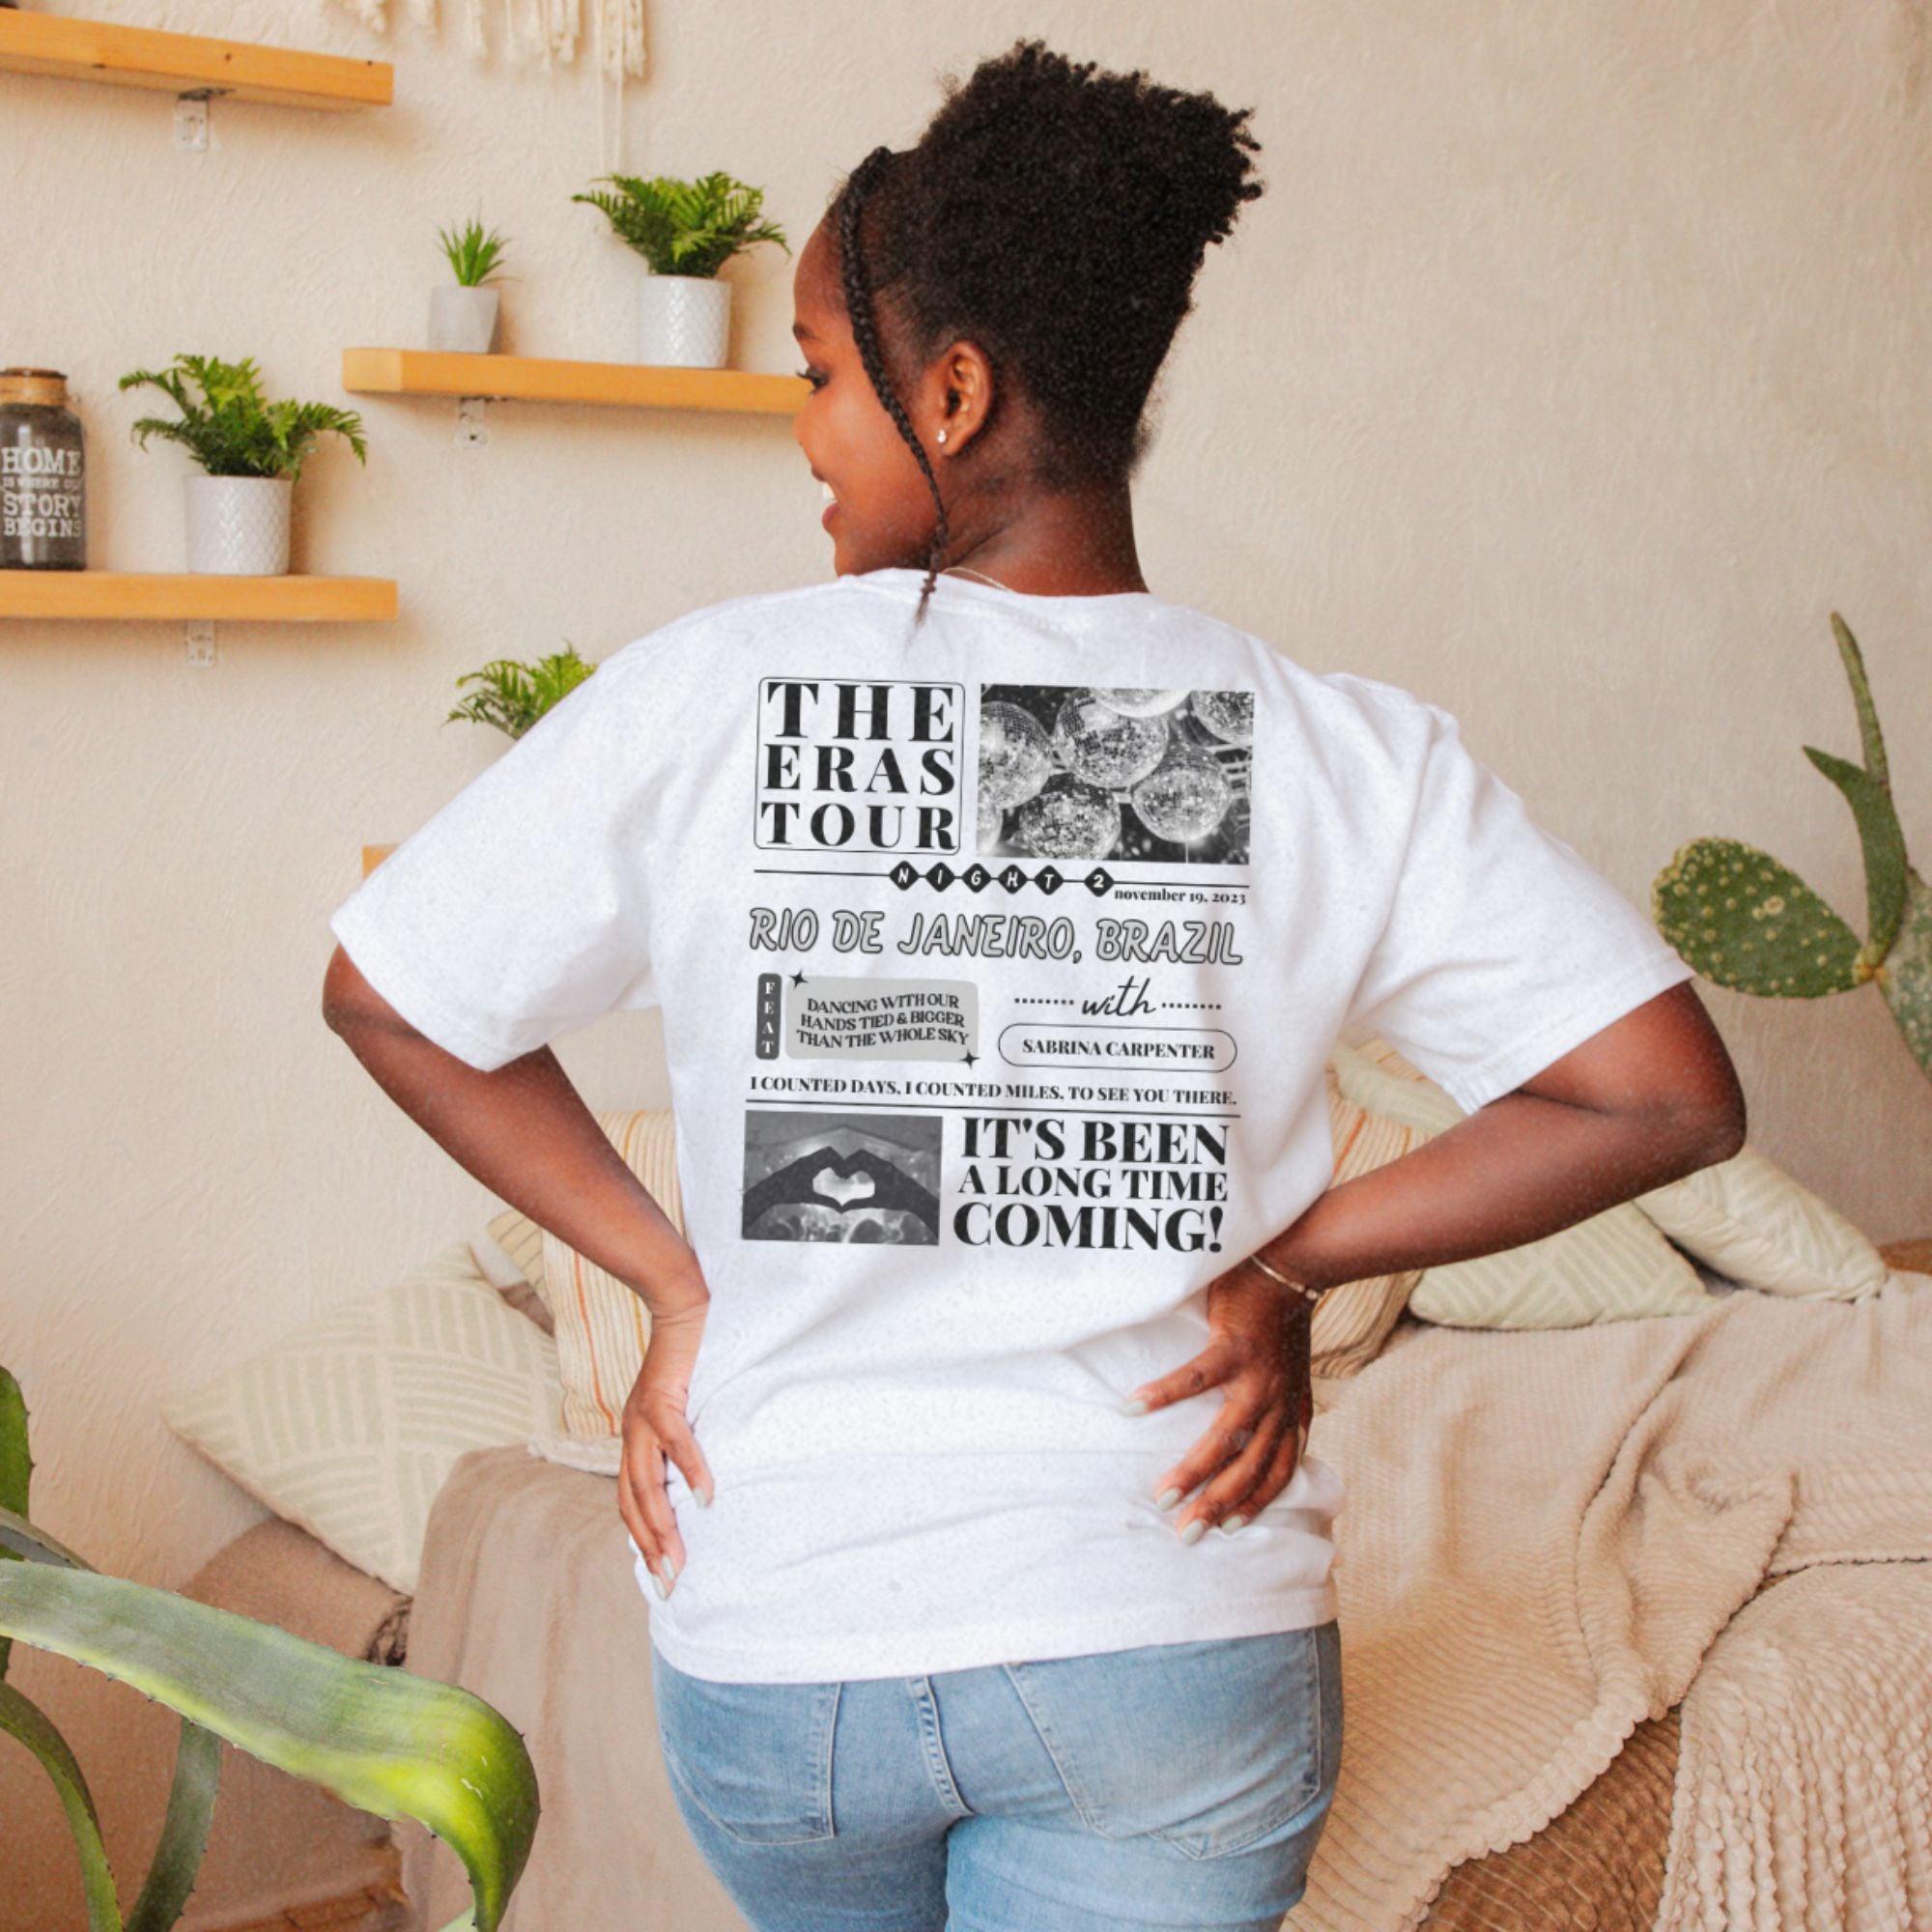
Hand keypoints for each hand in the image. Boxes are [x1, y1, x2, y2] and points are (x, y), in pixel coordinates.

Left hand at [618, 1277, 716, 1599]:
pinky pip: (676, 1442)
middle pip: (634, 1503)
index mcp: (634, 1441)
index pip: (631, 1502)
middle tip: (669, 1584)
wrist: (682, 1307)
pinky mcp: (664, 1397)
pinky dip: (690, 1470)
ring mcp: (644, 1417)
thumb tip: (702, 1481)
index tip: (660, 1576)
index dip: (642, 1540)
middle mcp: (632, 1434)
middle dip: (650, 1547)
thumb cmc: (689, 1360)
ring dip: (662, 1523)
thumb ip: (681, 1442)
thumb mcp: (681, 1408)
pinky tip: (707, 1496)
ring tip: (678, 1556)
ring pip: (646, 1482)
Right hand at [1124, 1258, 1314, 1540]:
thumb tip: (1253, 1437)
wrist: (1294, 1268)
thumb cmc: (1279, 1320)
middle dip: (1218, 1505)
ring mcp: (1258, 1378)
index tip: (1226, 1528)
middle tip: (1185, 1534)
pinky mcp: (1234, 1347)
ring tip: (1163, 1495)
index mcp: (1292, 1412)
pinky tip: (1133, 1407)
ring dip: (1194, 1470)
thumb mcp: (1289, 1374)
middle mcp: (1279, 1403)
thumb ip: (1275, 1406)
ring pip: (1226, 1437)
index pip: (1279, 1472)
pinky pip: (1195, 1378)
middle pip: (1251, 1468)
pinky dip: (1164, 1394)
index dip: (1255, 1502)